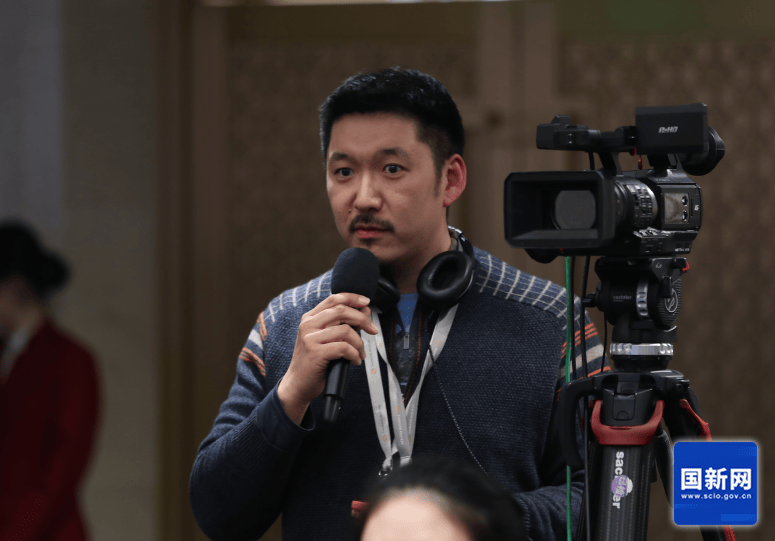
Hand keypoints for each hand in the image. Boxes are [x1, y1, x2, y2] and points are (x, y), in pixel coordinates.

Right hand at [278, 293, 378, 423]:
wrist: (297, 384)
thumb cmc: (314, 362)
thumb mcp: (326, 340)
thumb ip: (343, 325)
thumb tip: (365, 312)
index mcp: (310, 318)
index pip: (334, 299)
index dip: (353, 298)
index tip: (366, 303)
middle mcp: (308, 325)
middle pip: (342, 311)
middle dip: (362, 319)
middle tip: (373, 330)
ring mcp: (310, 338)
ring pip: (345, 330)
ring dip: (359, 343)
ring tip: (360, 353)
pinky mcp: (315, 353)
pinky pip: (344, 348)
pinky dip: (354, 355)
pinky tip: (354, 361)